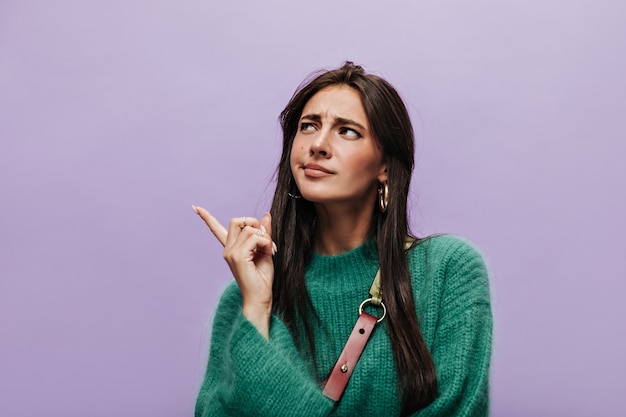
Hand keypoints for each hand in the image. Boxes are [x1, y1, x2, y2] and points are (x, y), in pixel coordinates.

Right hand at [192, 205, 275, 338]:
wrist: (260, 298)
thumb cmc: (262, 279)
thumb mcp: (265, 250)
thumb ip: (264, 233)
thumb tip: (266, 214)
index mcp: (232, 249)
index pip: (216, 229)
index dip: (206, 217)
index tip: (195, 207)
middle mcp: (228, 249)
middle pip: (237, 220)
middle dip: (254, 223)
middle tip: (265, 239)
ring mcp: (231, 252)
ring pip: (249, 227)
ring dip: (265, 236)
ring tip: (270, 251)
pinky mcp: (237, 256)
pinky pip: (255, 237)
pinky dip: (266, 242)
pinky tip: (269, 252)